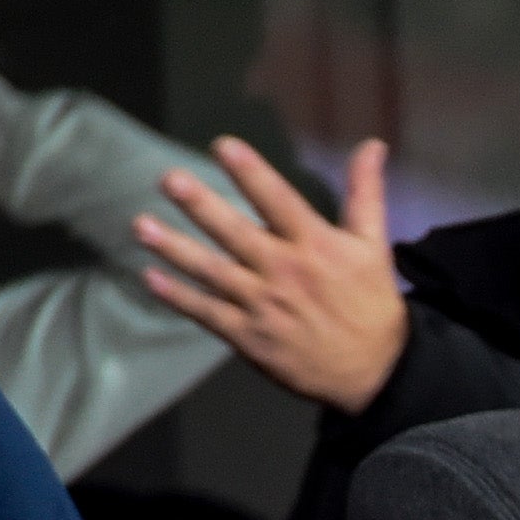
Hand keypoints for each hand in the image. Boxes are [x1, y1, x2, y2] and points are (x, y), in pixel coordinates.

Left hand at [135, 135, 414, 415]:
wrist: (378, 373)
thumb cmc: (372, 304)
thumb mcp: (374, 245)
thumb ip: (365, 193)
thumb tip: (372, 145)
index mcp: (316, 245)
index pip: (279, 201)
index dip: (251, 173)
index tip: (223, 145)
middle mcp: (285, 272)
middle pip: (236, 233)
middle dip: (201, 206)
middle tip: (169, 179)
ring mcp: (264, 306)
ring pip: (212, 272)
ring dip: (175, 249)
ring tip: (141, 226)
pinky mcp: (251, 337)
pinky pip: (208, 313)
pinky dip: (179, 297)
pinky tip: (151, 277)